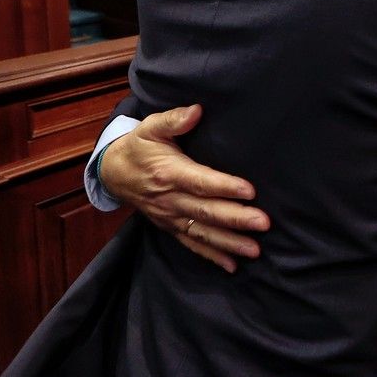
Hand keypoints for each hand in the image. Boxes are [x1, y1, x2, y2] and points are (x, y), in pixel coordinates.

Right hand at [99, 104, 268, 271]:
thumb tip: (196, 110)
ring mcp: (170, 217)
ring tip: (255, 250)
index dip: (225, 187)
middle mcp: (170, 199)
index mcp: (169, 173)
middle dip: (236, 218)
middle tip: (264, 223)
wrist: (113, 173)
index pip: (200, 182)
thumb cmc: (139, 147)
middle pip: (206, 211)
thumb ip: (173, 119)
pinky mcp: (170, 227)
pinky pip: (191, 244)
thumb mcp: (150, 127)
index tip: (250, 191)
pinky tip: (233, 266)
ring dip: (229, 243)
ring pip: (202, 233)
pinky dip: (212, 256)